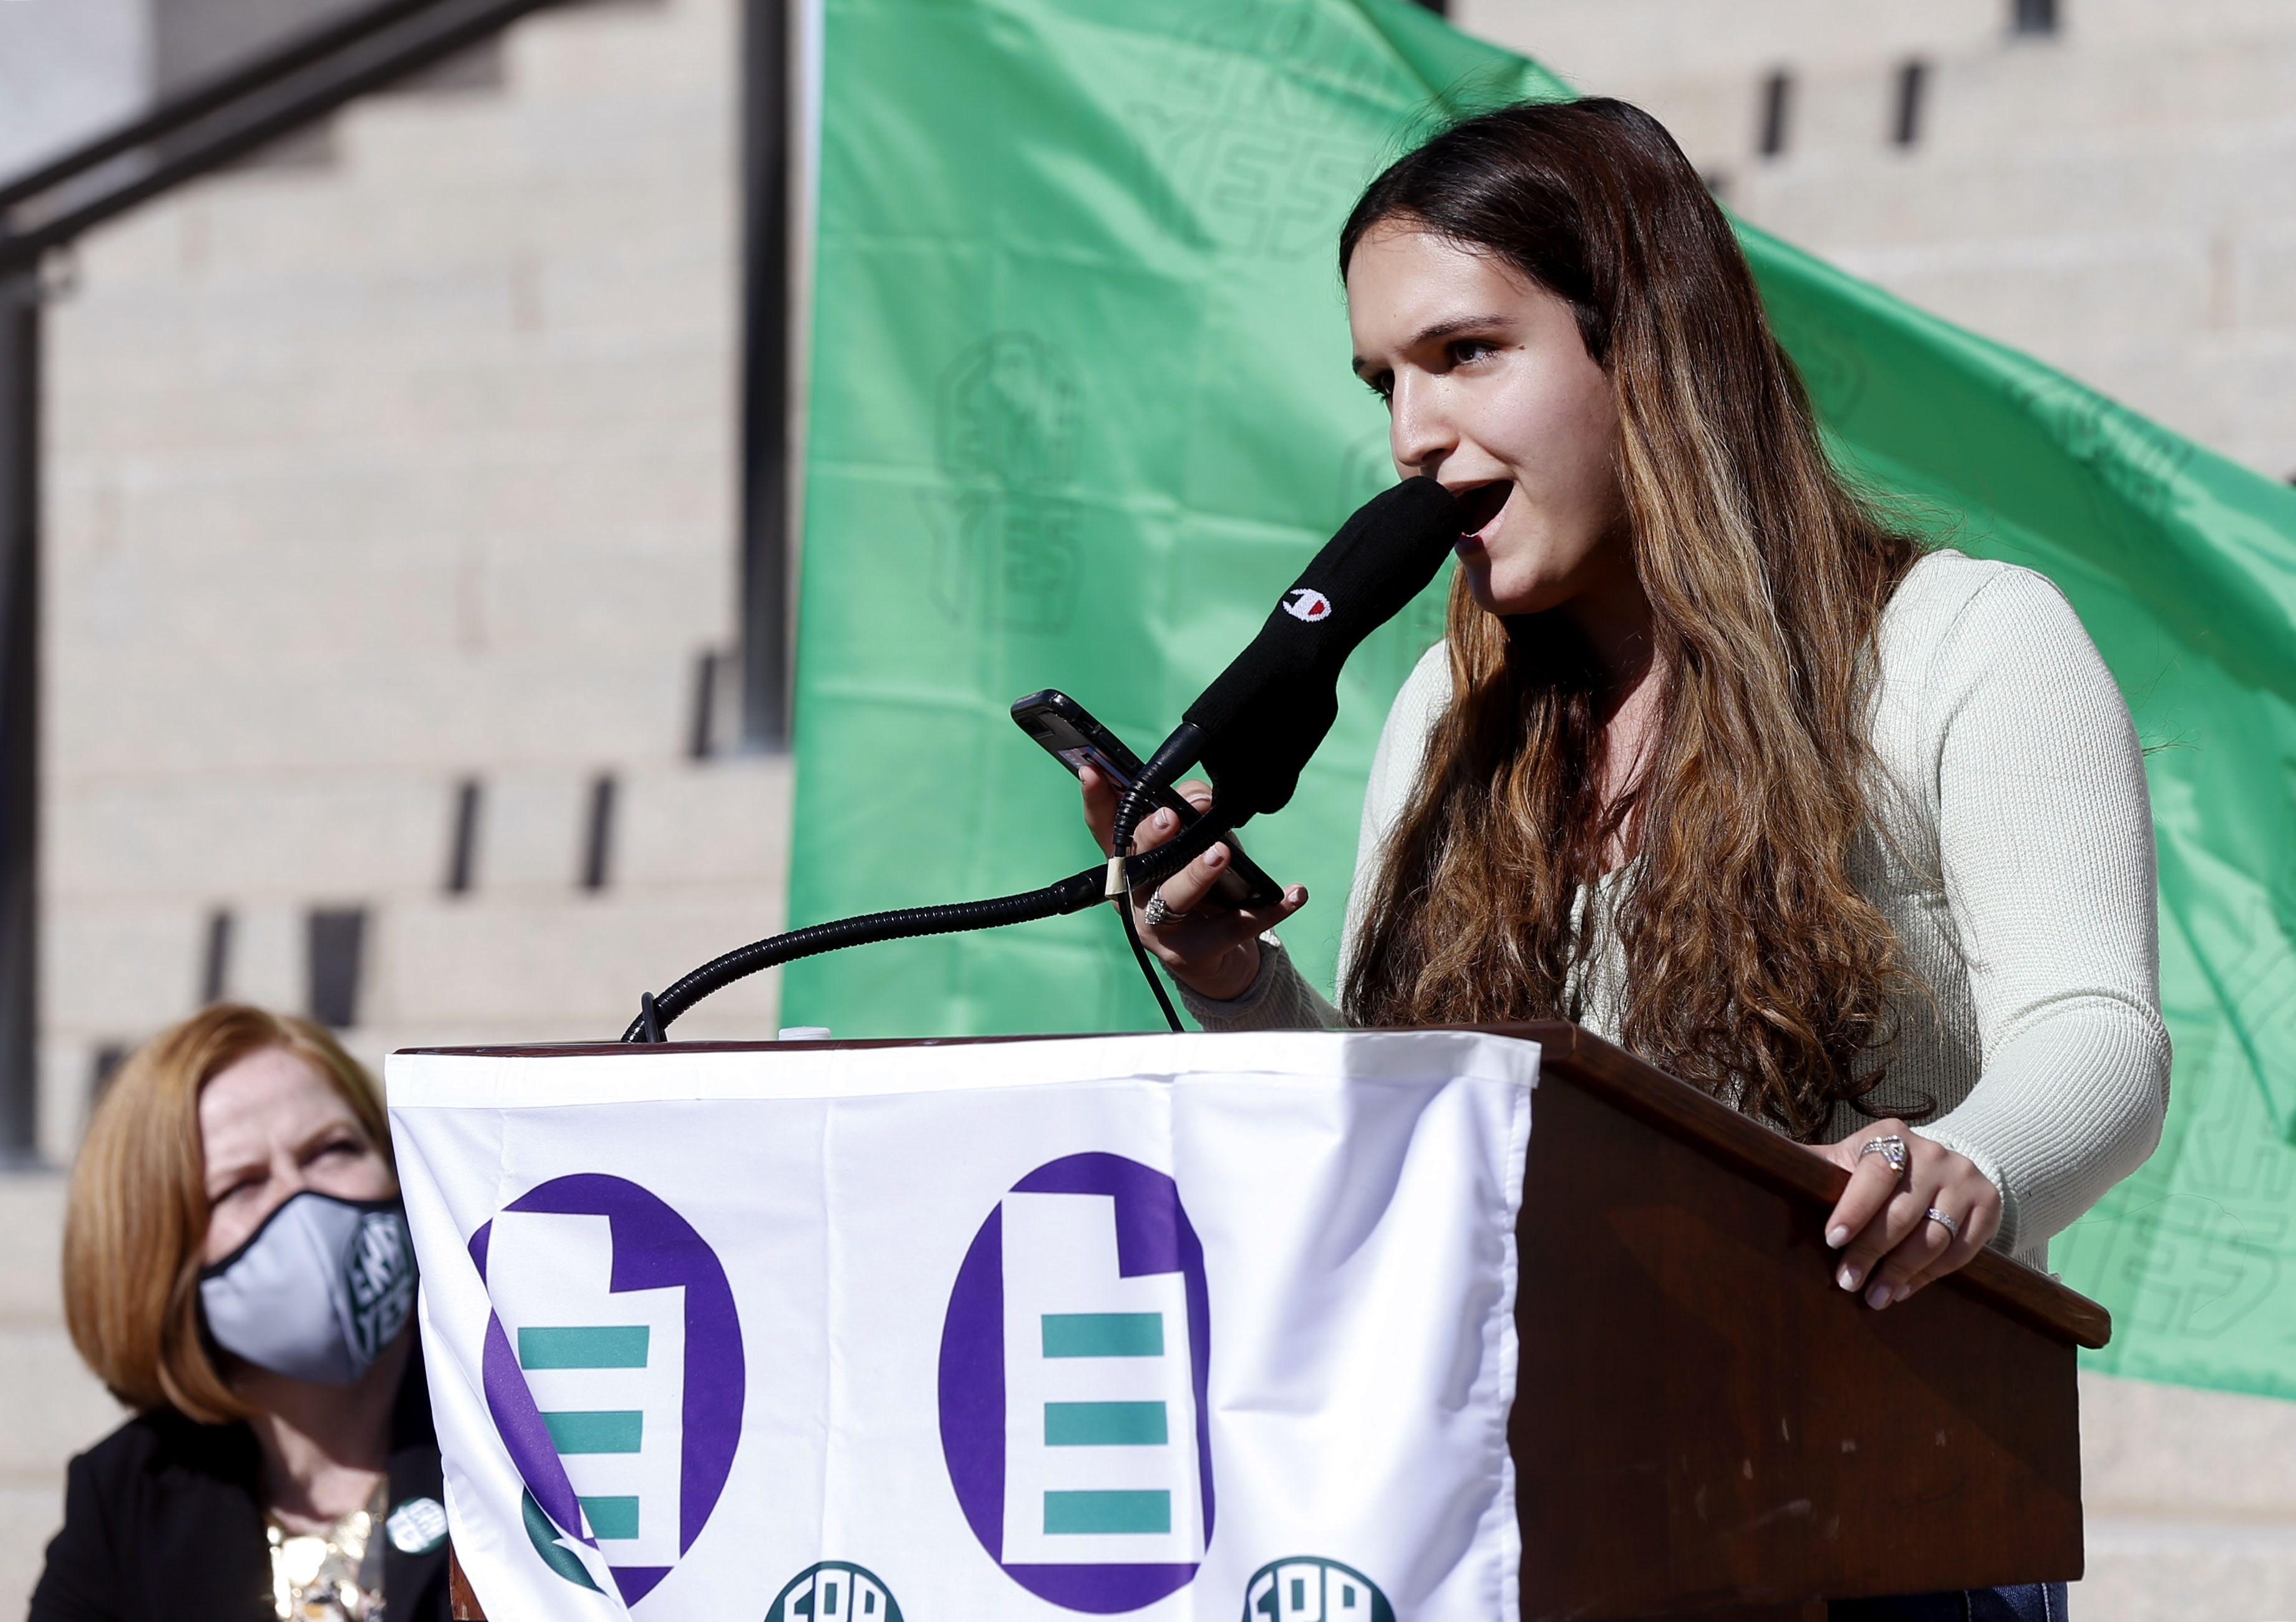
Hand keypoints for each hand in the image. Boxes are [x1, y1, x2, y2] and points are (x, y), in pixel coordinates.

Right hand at [1079, 766, 1308, 1001]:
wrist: (1212, 953)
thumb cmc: (1199, 884)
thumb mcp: (1193, 841)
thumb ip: (1191, 811)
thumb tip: (1200, 798)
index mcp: (1127, 863)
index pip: (1104, 828)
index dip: (1095, 800)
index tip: (1091, 770)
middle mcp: (1133, 895)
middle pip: (1134, 863)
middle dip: (1150, 836)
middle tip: (1171, 817)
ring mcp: (1158, 928)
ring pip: (1173, 898)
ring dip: (1196, 873)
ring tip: (1221, 853)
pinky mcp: (1191, 953)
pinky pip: (1232, 929)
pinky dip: (1267, 910)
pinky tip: (1295, 893)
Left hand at [1810, 1119, 2001, 1309]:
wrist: (1943, 1165)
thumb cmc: (1877, 1169)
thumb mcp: (1849, 1158)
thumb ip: (1817, 1166)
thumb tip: (1760, 1165)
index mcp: (1891, 1136)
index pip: (1873, 1174)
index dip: (1854, 1208)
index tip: (1833, 1240)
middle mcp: (1933, 1153)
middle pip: (1901, 1213)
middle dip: (1872, 1252)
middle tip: (1848, 1282)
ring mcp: (1964, 1178)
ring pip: (1932, 1235)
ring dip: (1901, 1272)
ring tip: (1876, 1296)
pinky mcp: (1988, 1205)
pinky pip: (1961, 1250)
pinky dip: (1932, 1275)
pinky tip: (1905, 1289)